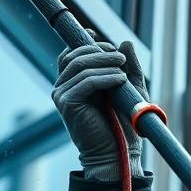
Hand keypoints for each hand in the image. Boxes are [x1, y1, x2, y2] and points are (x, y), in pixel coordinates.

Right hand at [51, 30, 150, 179]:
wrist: (117, 153)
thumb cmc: (122, 125)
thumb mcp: (129, 89)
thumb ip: (128, 67)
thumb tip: (125, 41)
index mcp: (72, 84)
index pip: (70, 55)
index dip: (84, 43)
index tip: (98, 36)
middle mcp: (62, 88)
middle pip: (75, 56)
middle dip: (99, 51)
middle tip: (120, 56)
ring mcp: (62, 96)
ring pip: (81, 66)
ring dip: (105, 62)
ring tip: (124, 68)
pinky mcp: (68, 104)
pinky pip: (87, 81)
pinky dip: (105, 77)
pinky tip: (121, 79)